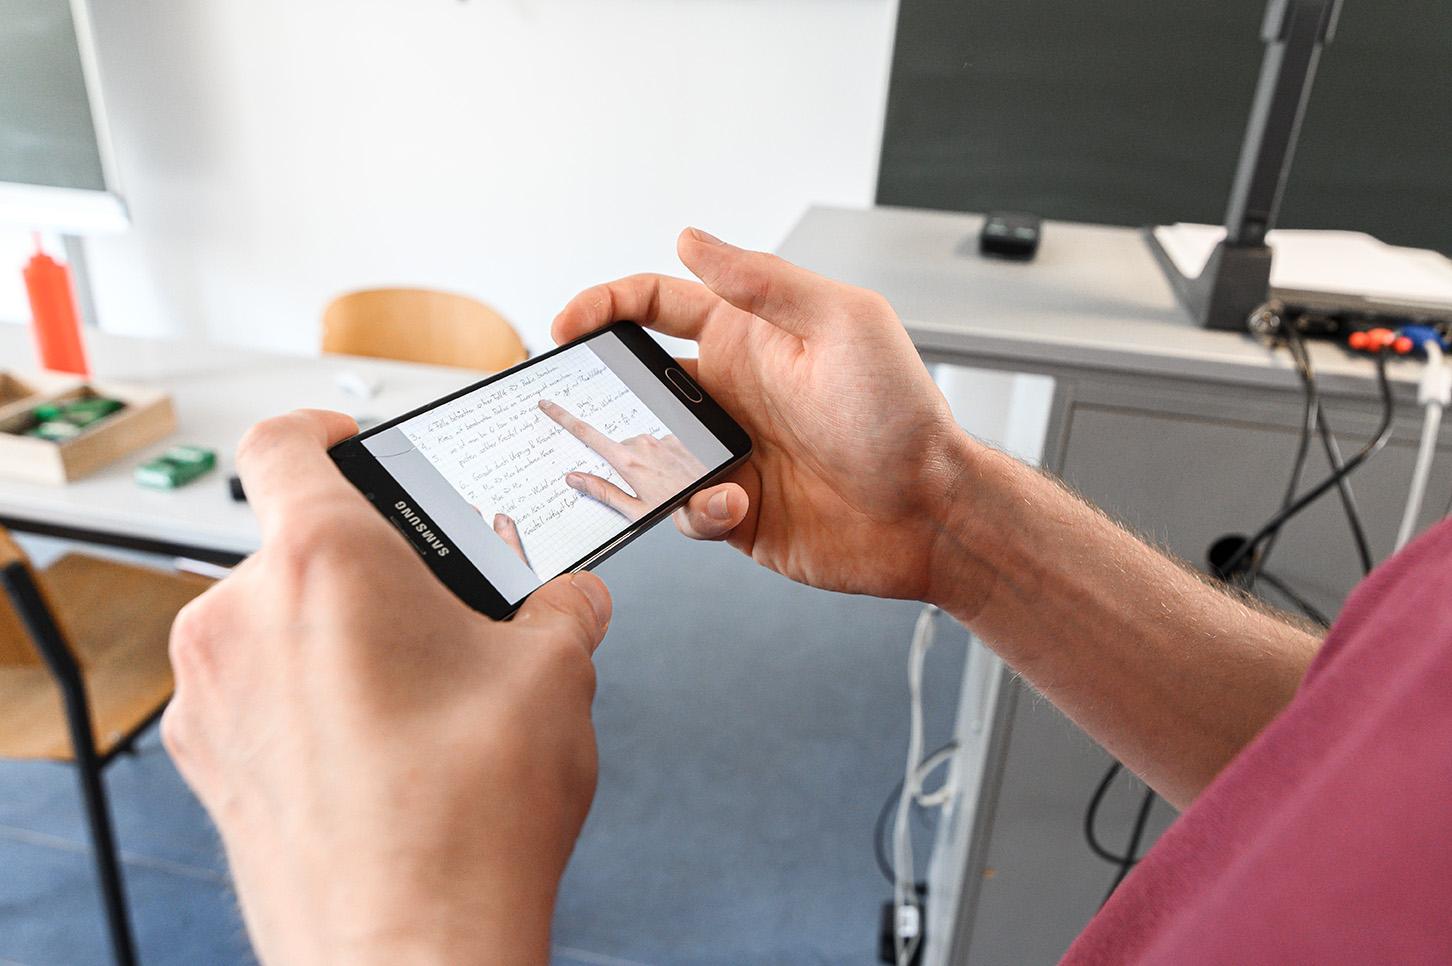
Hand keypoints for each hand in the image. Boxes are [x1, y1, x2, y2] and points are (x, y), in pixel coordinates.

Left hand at [162, 410, 610, 965]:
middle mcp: (241, 617)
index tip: (353, 444)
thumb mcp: (555, 677)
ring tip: (417, 693)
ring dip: (335, 635)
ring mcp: (209, 696)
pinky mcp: (206, 763)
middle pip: (295, 545)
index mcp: (324, 562)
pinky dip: (306, 697)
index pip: (286, 441)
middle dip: (369, 567)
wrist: (412, 955)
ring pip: (273, 622)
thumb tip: (570, 599)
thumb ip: (562, 609)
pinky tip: (378, 747)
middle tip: (437, 611)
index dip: (323, 428)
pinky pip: (253, 692)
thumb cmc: (469, 821)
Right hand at [539, 398, 706, 520]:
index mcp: (629, 461)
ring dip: (646, 463)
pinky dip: (663, 459)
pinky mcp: (678, 439)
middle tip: (641, 488)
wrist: (720, 501)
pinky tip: (676, 475)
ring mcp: (662, 440)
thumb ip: (604, 493)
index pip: (587, 434)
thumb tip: (574, 479)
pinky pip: (661, 446)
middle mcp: (644, 445)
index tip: (547, 406)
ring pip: (640, 448)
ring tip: (664, 485)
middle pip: (618, 448)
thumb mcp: (638, 512)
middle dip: (623, 464)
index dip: (563, 418)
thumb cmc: (682, 509)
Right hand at [552, 229, 972, 601]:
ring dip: (646, 462)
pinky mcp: (736, 510)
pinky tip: (738, 502)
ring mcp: (729, 452)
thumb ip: (763, 282)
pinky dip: (697, 508)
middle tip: (575, 408)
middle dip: (600, 393)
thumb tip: (690, 238)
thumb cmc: (902, 413)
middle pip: (636, 382)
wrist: (932, 511)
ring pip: (648, 452)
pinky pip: (685, 510)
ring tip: (679, 467)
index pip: (656, 306)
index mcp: (748, 337)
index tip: (568, 324)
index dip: (604, 305)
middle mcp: (731, 392)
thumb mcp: (843, 322)